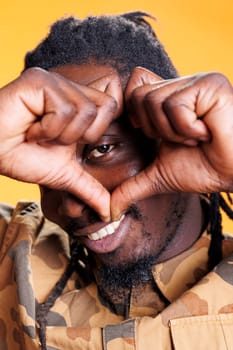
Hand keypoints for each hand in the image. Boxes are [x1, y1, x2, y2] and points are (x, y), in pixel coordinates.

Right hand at [0, 68, 122, 220]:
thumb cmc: (23, 157)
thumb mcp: (65, 174)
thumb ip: (90, 188)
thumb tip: (110, 212)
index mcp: (77, 102)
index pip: (112, 105)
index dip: (96, 130)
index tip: (67, 141)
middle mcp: (68, 86)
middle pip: (106, 108)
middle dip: (80, 136)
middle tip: (53, 139)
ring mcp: (54, 81)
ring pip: (85, 111)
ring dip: (61, 134)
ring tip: (39, 134)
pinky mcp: (39, 80)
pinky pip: (63, 110)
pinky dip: (47, 130)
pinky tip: (29, 129)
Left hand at [111, 67, 232, 218]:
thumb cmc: (204, 169)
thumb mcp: (159, 176)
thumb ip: (132, 186)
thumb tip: (110, 210)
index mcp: (169, 99)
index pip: (134, 86)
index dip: (137, 113)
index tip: (155, 134)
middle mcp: (181, 85)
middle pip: (139, 97)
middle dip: (157, 130)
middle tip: (184, 140)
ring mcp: (195, 81)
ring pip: (154, 101)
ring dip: (174, 131)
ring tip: (197, 137)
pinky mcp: (209, 84)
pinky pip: (176, 106)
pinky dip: (187, 129)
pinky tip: (207, 132)